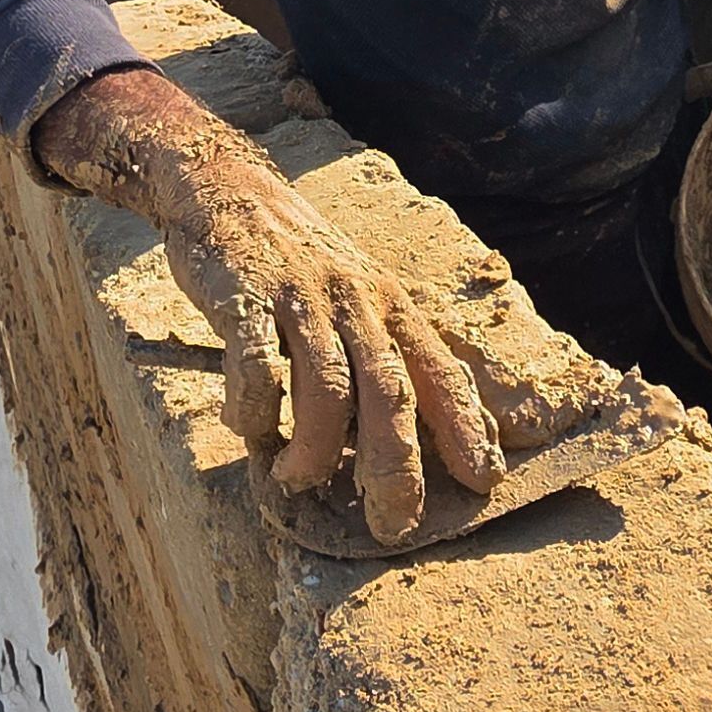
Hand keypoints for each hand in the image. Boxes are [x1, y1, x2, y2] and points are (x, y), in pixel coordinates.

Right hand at [33, 67, 514, 544]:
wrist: (228, 188)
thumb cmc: (299, 259)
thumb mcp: (358, 292)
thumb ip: (381, 352)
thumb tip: (408, 434)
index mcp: (388, 302)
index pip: (438, 370)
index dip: (464, 427)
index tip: (483, 481)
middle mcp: (354, 299)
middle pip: (388, 391)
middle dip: (394, 466)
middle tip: (390, 524)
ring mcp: (300, 297)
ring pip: (325, 387)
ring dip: (314, 449)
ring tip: (297, 480)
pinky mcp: (244, 297)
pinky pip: (255, 365)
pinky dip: (253, 410)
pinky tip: (248, 429)